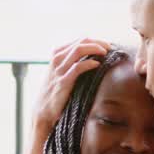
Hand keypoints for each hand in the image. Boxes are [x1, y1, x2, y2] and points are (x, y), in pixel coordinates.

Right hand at [26, 38, 110, 153]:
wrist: (42, 112)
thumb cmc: (55, 94)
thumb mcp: (61, 74)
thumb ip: (72, 64)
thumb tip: (93, 59)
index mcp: (57, 55)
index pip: (78, 40)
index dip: (95, 40)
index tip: (106, 46)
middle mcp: (56, 59)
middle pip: (81, 42)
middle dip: (98, 42)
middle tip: (110, 47)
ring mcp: (58, 70)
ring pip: (79, 50)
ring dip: (95, 48)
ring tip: (107, 52)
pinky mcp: (63, 82)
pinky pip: (78, 67)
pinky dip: (89, 63)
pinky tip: (97, 65)